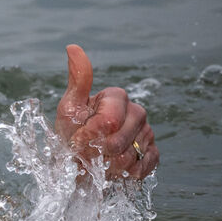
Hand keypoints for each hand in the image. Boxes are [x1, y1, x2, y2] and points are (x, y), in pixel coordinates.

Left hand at [55, 44, 157, 180]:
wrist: (77, 162)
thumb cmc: (71, 132)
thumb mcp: (69, 107)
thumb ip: (78, 80)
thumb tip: (73, 47)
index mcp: (117, 97)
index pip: (108, 120)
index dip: (89, 135)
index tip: (76, 140)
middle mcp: (136, 112)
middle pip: (119, 140)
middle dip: (97, 151)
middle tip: (85, 153)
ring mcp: (147, 133)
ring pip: (130, 156)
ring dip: (107, 165)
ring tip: (97, 161)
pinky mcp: (153, 154)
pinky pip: (144, 167)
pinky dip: (126, 173)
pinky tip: (114, 169)